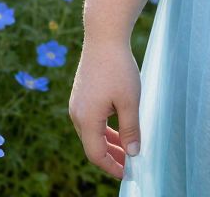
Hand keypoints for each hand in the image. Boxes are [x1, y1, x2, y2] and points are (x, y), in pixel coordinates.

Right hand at [69, 38, 141, 180]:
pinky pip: (91, 120)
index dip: (111, 166)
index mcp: (86, 120)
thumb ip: (131, 129)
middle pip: (92, 145)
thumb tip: (133, 154)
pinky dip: (104, 128)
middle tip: (129, 164)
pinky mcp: (81, 94)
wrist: (104, 36)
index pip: (96, 154)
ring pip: (92, 132)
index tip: (127, 173)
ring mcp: (77, 104)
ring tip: (126, 149)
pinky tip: (118, 127)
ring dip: (108, 142)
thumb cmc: (118, 67)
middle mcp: (76, 114)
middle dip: (111, 156)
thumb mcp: (129, 100)